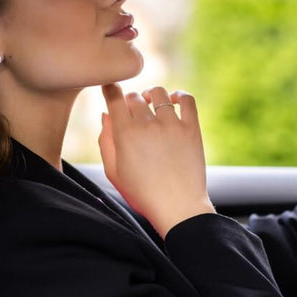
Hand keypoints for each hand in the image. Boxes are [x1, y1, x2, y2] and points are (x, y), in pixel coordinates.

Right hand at [98, 83, 214, 238]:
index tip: (111, 89)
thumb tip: (106, 114)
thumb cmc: (143, 193)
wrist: (177, 208)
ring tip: (151, 104)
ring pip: (159, 93)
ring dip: (151, 95)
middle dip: (130, 100)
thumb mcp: (114, 172)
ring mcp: (172, 125)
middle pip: (135, 97)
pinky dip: (179, 95)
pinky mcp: (191, 128)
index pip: (115, 98)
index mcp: (125, 134)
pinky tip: (174, 100)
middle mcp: (148, 125)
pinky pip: (186, 99)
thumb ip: (105, 141)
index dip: (110, 89)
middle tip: (132, 110)